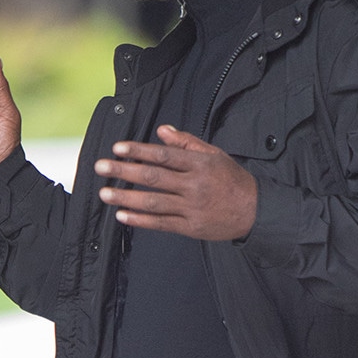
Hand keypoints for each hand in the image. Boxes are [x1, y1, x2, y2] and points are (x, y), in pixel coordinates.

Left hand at [93, 125, 257, 239]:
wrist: (256, 211)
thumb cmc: (231, 179)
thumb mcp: (214, 154)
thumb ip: (186, 142)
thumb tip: (162, 130)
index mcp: (199, 164)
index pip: (163, 155)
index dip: (138, 150)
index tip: (118, 148)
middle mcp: (194, 185)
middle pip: (153, 177)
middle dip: (124, 171)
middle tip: (101, 167)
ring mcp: (192, 208)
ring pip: (154, 202)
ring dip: (126, 197)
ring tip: (105, 193)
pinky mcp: (191, 227)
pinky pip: (161, 223)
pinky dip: (140, 220)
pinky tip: (122, 215)